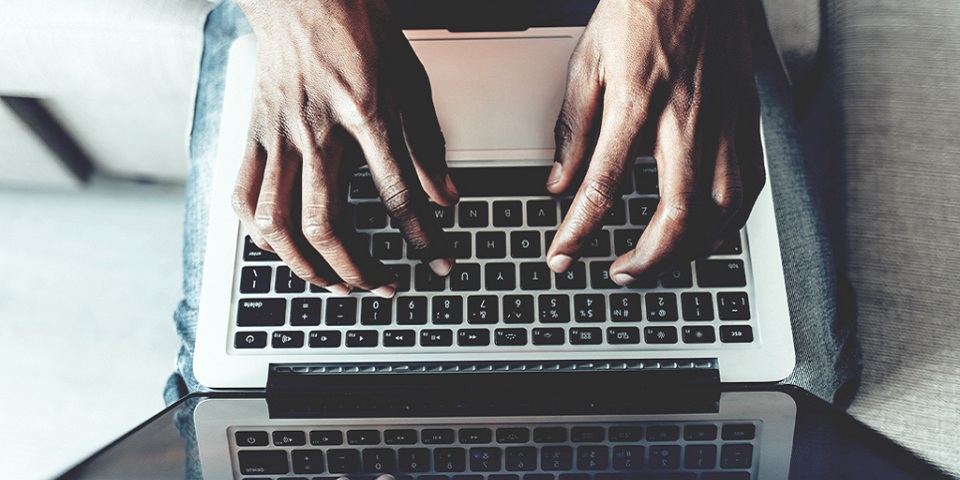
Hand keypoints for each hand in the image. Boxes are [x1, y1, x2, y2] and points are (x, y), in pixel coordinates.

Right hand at [232, 0, 457, 296]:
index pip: (397, 195)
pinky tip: (283, 248)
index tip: (440, 262)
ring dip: (306, 265)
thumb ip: (427, 142)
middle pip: (326, 222)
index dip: (423, 238)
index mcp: (365, 113)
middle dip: (357, 269)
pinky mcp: (251, 134)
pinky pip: (243, 196)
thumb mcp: (410, 79)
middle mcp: (316, 130)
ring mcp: (276, 135)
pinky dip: (260, 234)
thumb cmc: (359, 30)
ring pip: (277, 221)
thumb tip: (447, 196)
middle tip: (382, 285)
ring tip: (334, 282)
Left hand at [545, 0, 763, 283]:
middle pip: (678, 213)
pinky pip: (749, 183)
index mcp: (638, 100)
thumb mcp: (588, 62)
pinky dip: (729, 222)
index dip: (580, 231)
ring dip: (689, 250)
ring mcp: (725, 119)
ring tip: (658, 262)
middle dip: (647, 259)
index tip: (560, 257)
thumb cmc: (640, 7)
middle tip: (618, 273)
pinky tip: (710, 235)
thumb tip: (559, 183)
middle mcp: (687, 117)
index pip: (605, 184)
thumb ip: (574, 128)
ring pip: (722, 209)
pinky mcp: (746, 116)